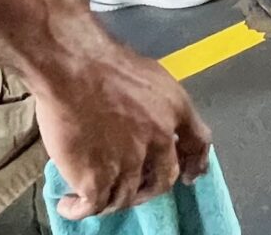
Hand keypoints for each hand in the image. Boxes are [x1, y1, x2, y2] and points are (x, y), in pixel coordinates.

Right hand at [34, 45, 213, 217]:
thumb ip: (152, 102)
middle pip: (163, 178)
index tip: (190, 175)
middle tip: (132, 189)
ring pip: (127, 196)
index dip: (195, 163)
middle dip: (149, 188)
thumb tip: (141, 117)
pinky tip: (71, 205)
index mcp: (174, 108)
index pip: (199, 142)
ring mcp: (130, 161)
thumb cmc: (101, 60)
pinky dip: (81, 210)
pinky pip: (95, 204)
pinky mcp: (98, 177)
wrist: (72, 66)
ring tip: (94, 198)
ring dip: (112, 201)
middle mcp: (160, 137)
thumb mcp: (147, 73)